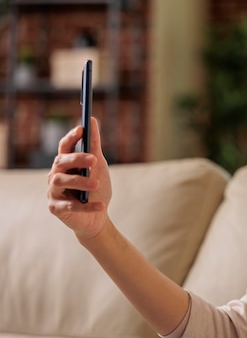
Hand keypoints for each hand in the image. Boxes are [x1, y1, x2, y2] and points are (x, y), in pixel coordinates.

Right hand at [47, 117, 111, 239]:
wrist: (97, 217)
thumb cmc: (96, 189)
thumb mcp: (99, 166)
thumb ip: (94, 146)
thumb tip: (92, 119)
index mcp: (65, 164)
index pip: (64, 147)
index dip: (71, 137)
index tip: (82, 129)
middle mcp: (55, 175)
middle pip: (60, 162)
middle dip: (76, 159)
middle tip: (94, 159)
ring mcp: (53, 192)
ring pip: (61, 182)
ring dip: (80, 181)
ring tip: (97, 183)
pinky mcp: (56, 209)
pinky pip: (70, 206)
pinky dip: (87, 206)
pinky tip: (101, 206)